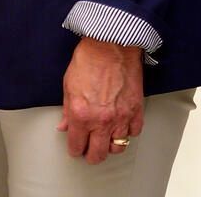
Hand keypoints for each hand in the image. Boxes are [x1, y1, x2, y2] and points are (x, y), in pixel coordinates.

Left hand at [56, 37, 144, 164]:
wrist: (111, 44)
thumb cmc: (88, 59)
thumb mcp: (68, 85)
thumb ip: (66, 110)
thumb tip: (64, 125)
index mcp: (81, 115)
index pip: (76, 146)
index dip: (75, 149)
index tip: (76, 148)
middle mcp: (101, 120)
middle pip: (98, 154)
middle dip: (92, 156)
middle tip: (90, 152)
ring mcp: (120, 117)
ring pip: (118, 147)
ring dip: (111, 146)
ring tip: (106, 141)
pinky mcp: (136, 110)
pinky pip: (134, 132)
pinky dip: (128, 133)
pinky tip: (122, 127)